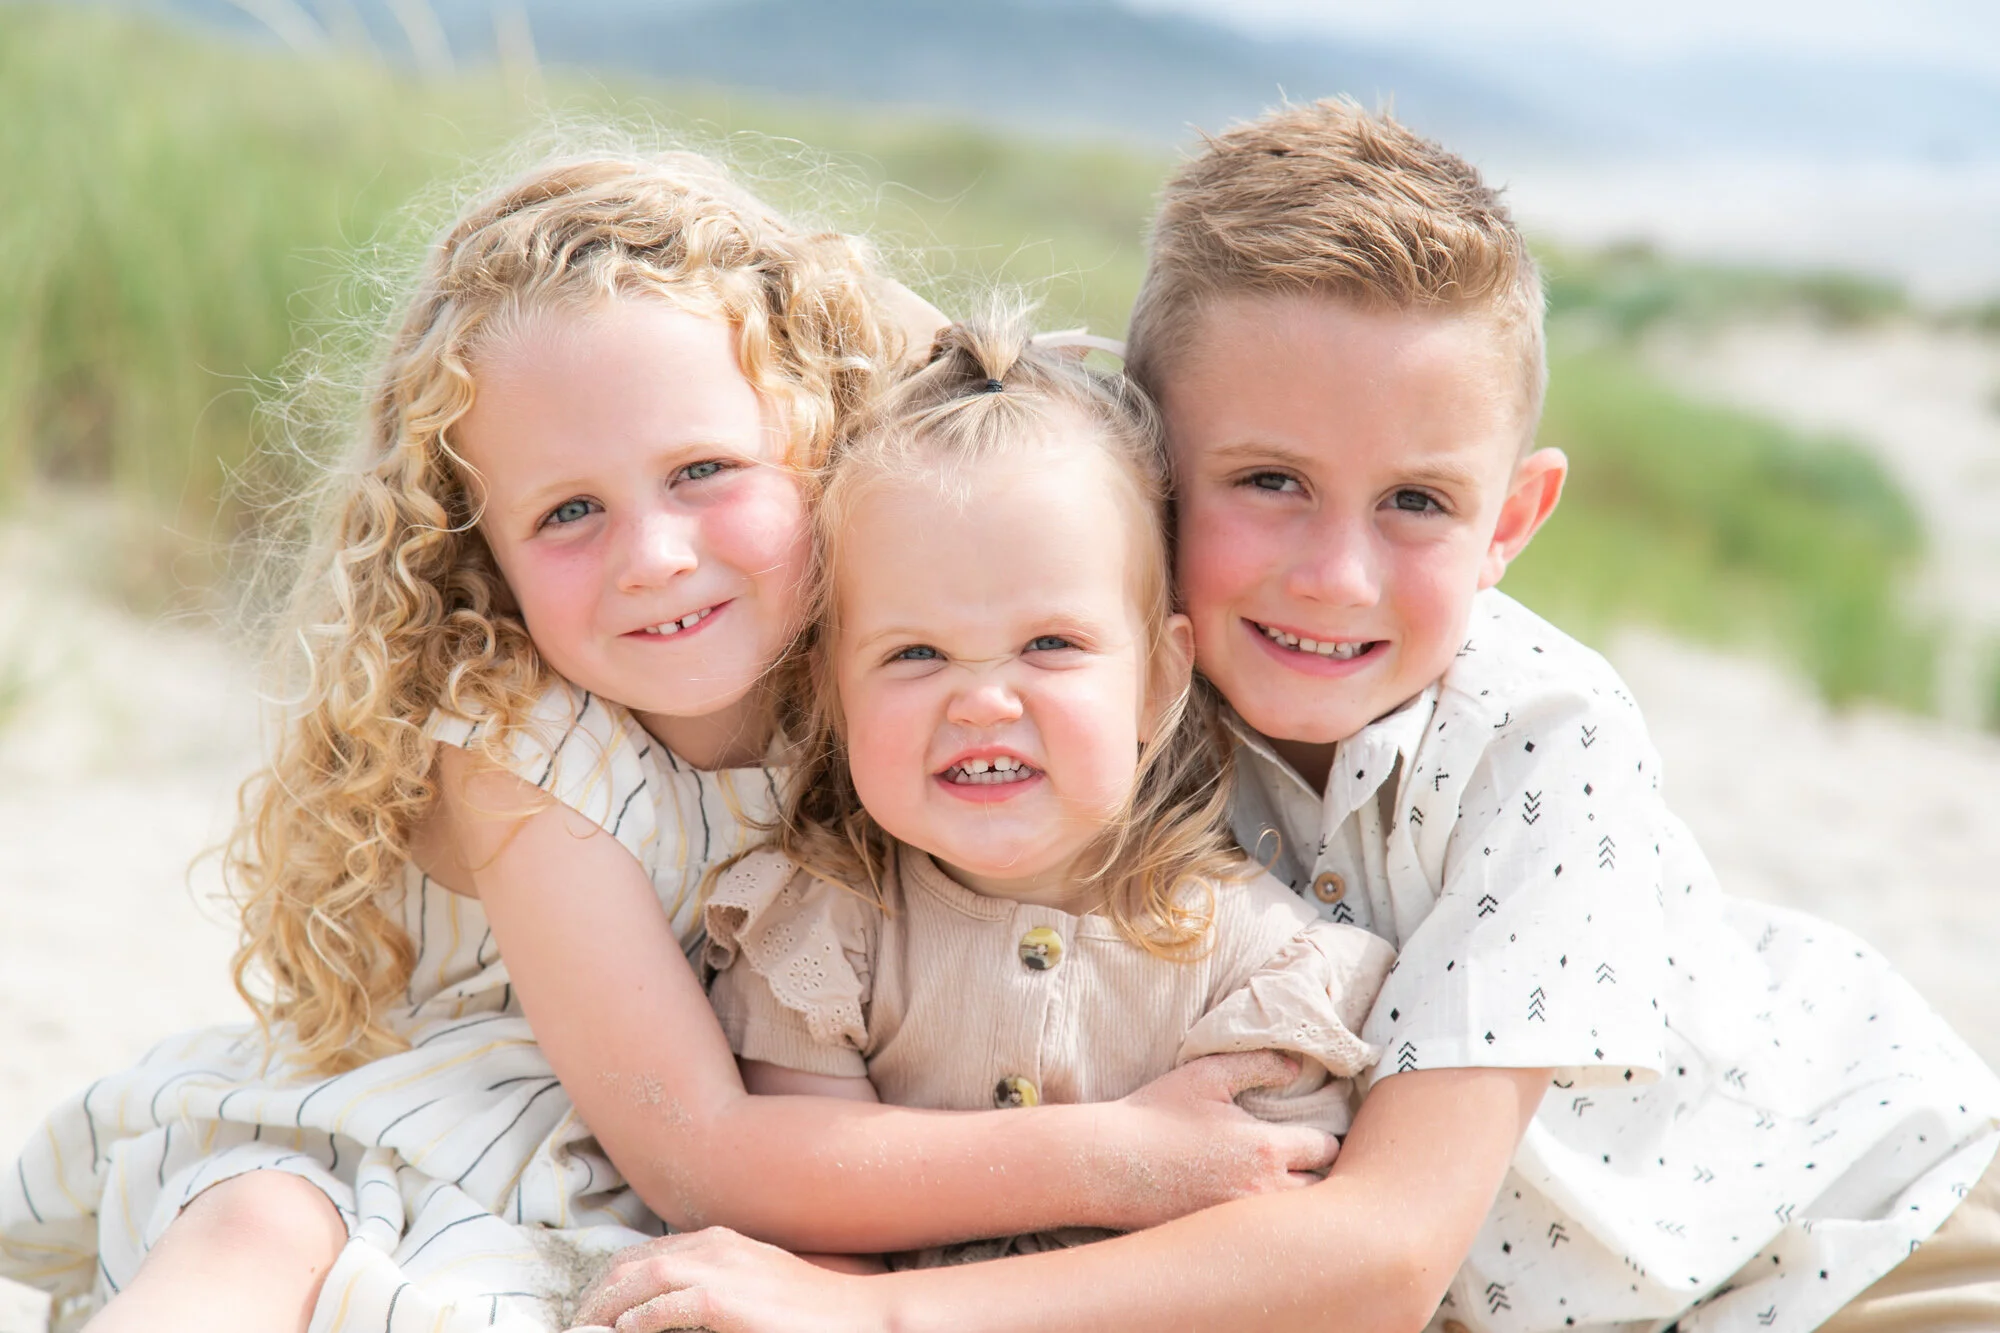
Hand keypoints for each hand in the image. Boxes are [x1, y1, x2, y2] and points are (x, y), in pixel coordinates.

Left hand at [570, 1228, 889, 1332]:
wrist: (857, 1315)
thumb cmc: (808, 1310)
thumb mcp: (754, 1288)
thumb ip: (711, 1292)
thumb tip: (670, 1311)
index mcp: (717, 1241)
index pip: (644, 1254)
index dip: (610, 1282)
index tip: (591, 1311)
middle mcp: (712, 1245)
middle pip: (631, 1263)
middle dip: (596, 1294)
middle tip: (578, 1325)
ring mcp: (717, 1268)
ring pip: (637, 1280)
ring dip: (603, 1308)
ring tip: (585, 1331)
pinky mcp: (721, 1300)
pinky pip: (658, 1310)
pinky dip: (632, 1322)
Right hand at [1096, 1051, 1337, 1229]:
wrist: (1108, 1163)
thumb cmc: (1155, 1114)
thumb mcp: (1207, 1076)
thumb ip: (1258, 1064)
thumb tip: (1296, 1066)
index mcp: (1266, 1149)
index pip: (1327, 1148)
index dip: (1322, 1138)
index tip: (1308, 1132)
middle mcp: (1264, 1191)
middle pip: (1322, 1191)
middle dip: (1316, 1174)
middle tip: (1300, 1161)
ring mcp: (1244, 1221)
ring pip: (1296, 1219)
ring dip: (1295, 1202)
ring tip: (1278, 1184)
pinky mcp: (1223, 1238)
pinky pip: (1263, 1235)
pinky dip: (1266, 1223)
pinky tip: (1248, 1204)